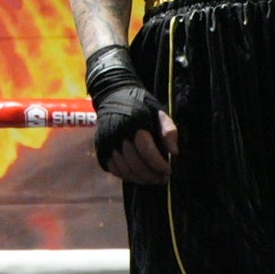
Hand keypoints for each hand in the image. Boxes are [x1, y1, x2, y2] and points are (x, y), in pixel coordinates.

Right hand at [86, 44, 175, 184]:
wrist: (112, 94)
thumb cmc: (141, 104)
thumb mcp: (159, 111)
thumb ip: (169, 131)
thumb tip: (174, 153)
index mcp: (134, 121)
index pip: (146, 150)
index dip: (159, 164)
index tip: (169, 170)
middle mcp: (117, 132)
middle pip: (135, 162)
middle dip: (151, 175)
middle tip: (163, 179)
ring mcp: (106, 141)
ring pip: (124, 169)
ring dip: (140, 178)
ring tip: (152, 179)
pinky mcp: (100, 148)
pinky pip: (114, 169)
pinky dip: (127, 176)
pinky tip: (138, 175)